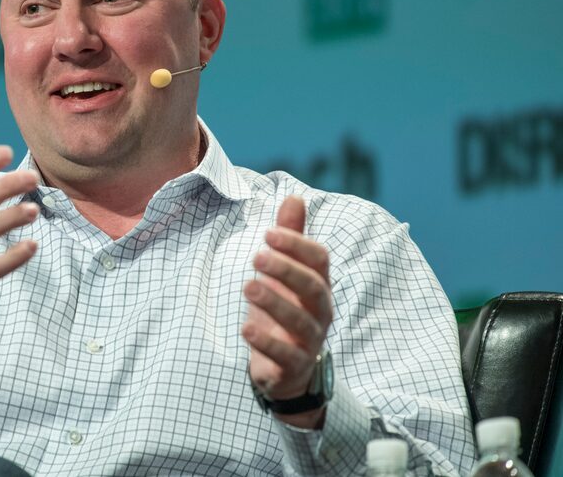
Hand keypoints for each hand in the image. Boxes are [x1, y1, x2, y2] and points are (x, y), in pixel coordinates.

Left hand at [242, 195, 332, 426]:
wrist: (287, 369)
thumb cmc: (286, 309)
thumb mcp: (285, 273)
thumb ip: (290, 237)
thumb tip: (294, 196)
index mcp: (318, 285)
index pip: (319, 260)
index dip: (297, 245)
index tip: (268, 233)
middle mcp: (320, 312)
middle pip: (314, 288)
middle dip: (287, 270)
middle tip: (257, 255)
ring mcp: (310, 342)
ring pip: (300, 323)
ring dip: (274, 303)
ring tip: (248, 286)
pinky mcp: (293, 367)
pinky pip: (286, 356)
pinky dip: (267, 343)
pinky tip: (246, 329)